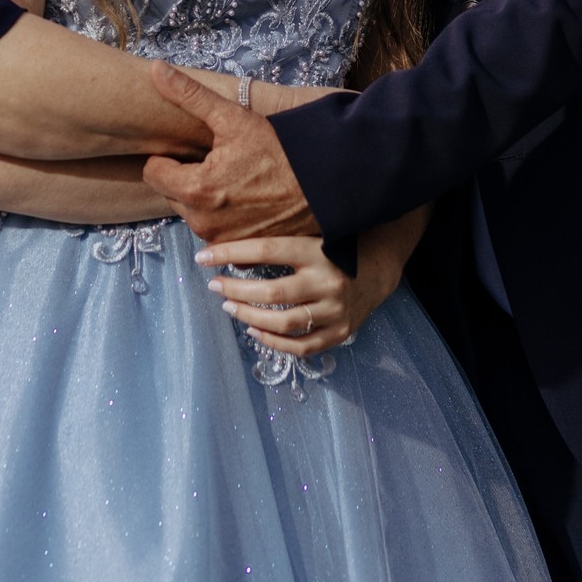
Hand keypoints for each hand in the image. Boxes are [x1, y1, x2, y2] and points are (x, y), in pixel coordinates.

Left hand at [143, 63, 318, 240]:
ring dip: (203, 198)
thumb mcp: (233, 118)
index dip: (170, 157)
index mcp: (194, 190)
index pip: (153, 172)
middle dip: (186, 177)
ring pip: (192, 212)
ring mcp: (220, 241)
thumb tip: (155, 68)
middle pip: (171, 193)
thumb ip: (189, 95)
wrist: (323, 186)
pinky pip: (214, 231)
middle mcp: (202, 222)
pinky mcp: (238, 251)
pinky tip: (245, 201)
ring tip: (234, 180)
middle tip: (219, 162)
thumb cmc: (279, 151)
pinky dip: (222, 217)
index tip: (196, 150)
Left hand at [197, 234, 364, 355]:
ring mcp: (335, 310)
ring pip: (284, 323)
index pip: (265, 250)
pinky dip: (274, 343)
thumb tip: (229, 252)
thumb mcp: (309, 235)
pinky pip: (301, 347)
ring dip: (249, 318)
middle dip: (236, 289)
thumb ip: (278, 243)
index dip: (230, 253)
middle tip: (215, 285)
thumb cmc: (333, 247)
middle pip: (272, 292)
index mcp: (316, 251)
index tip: (203, 256)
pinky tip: (254, 332)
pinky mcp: (340, 332)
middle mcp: (327, 282)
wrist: (378, 268)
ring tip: (229, 307)